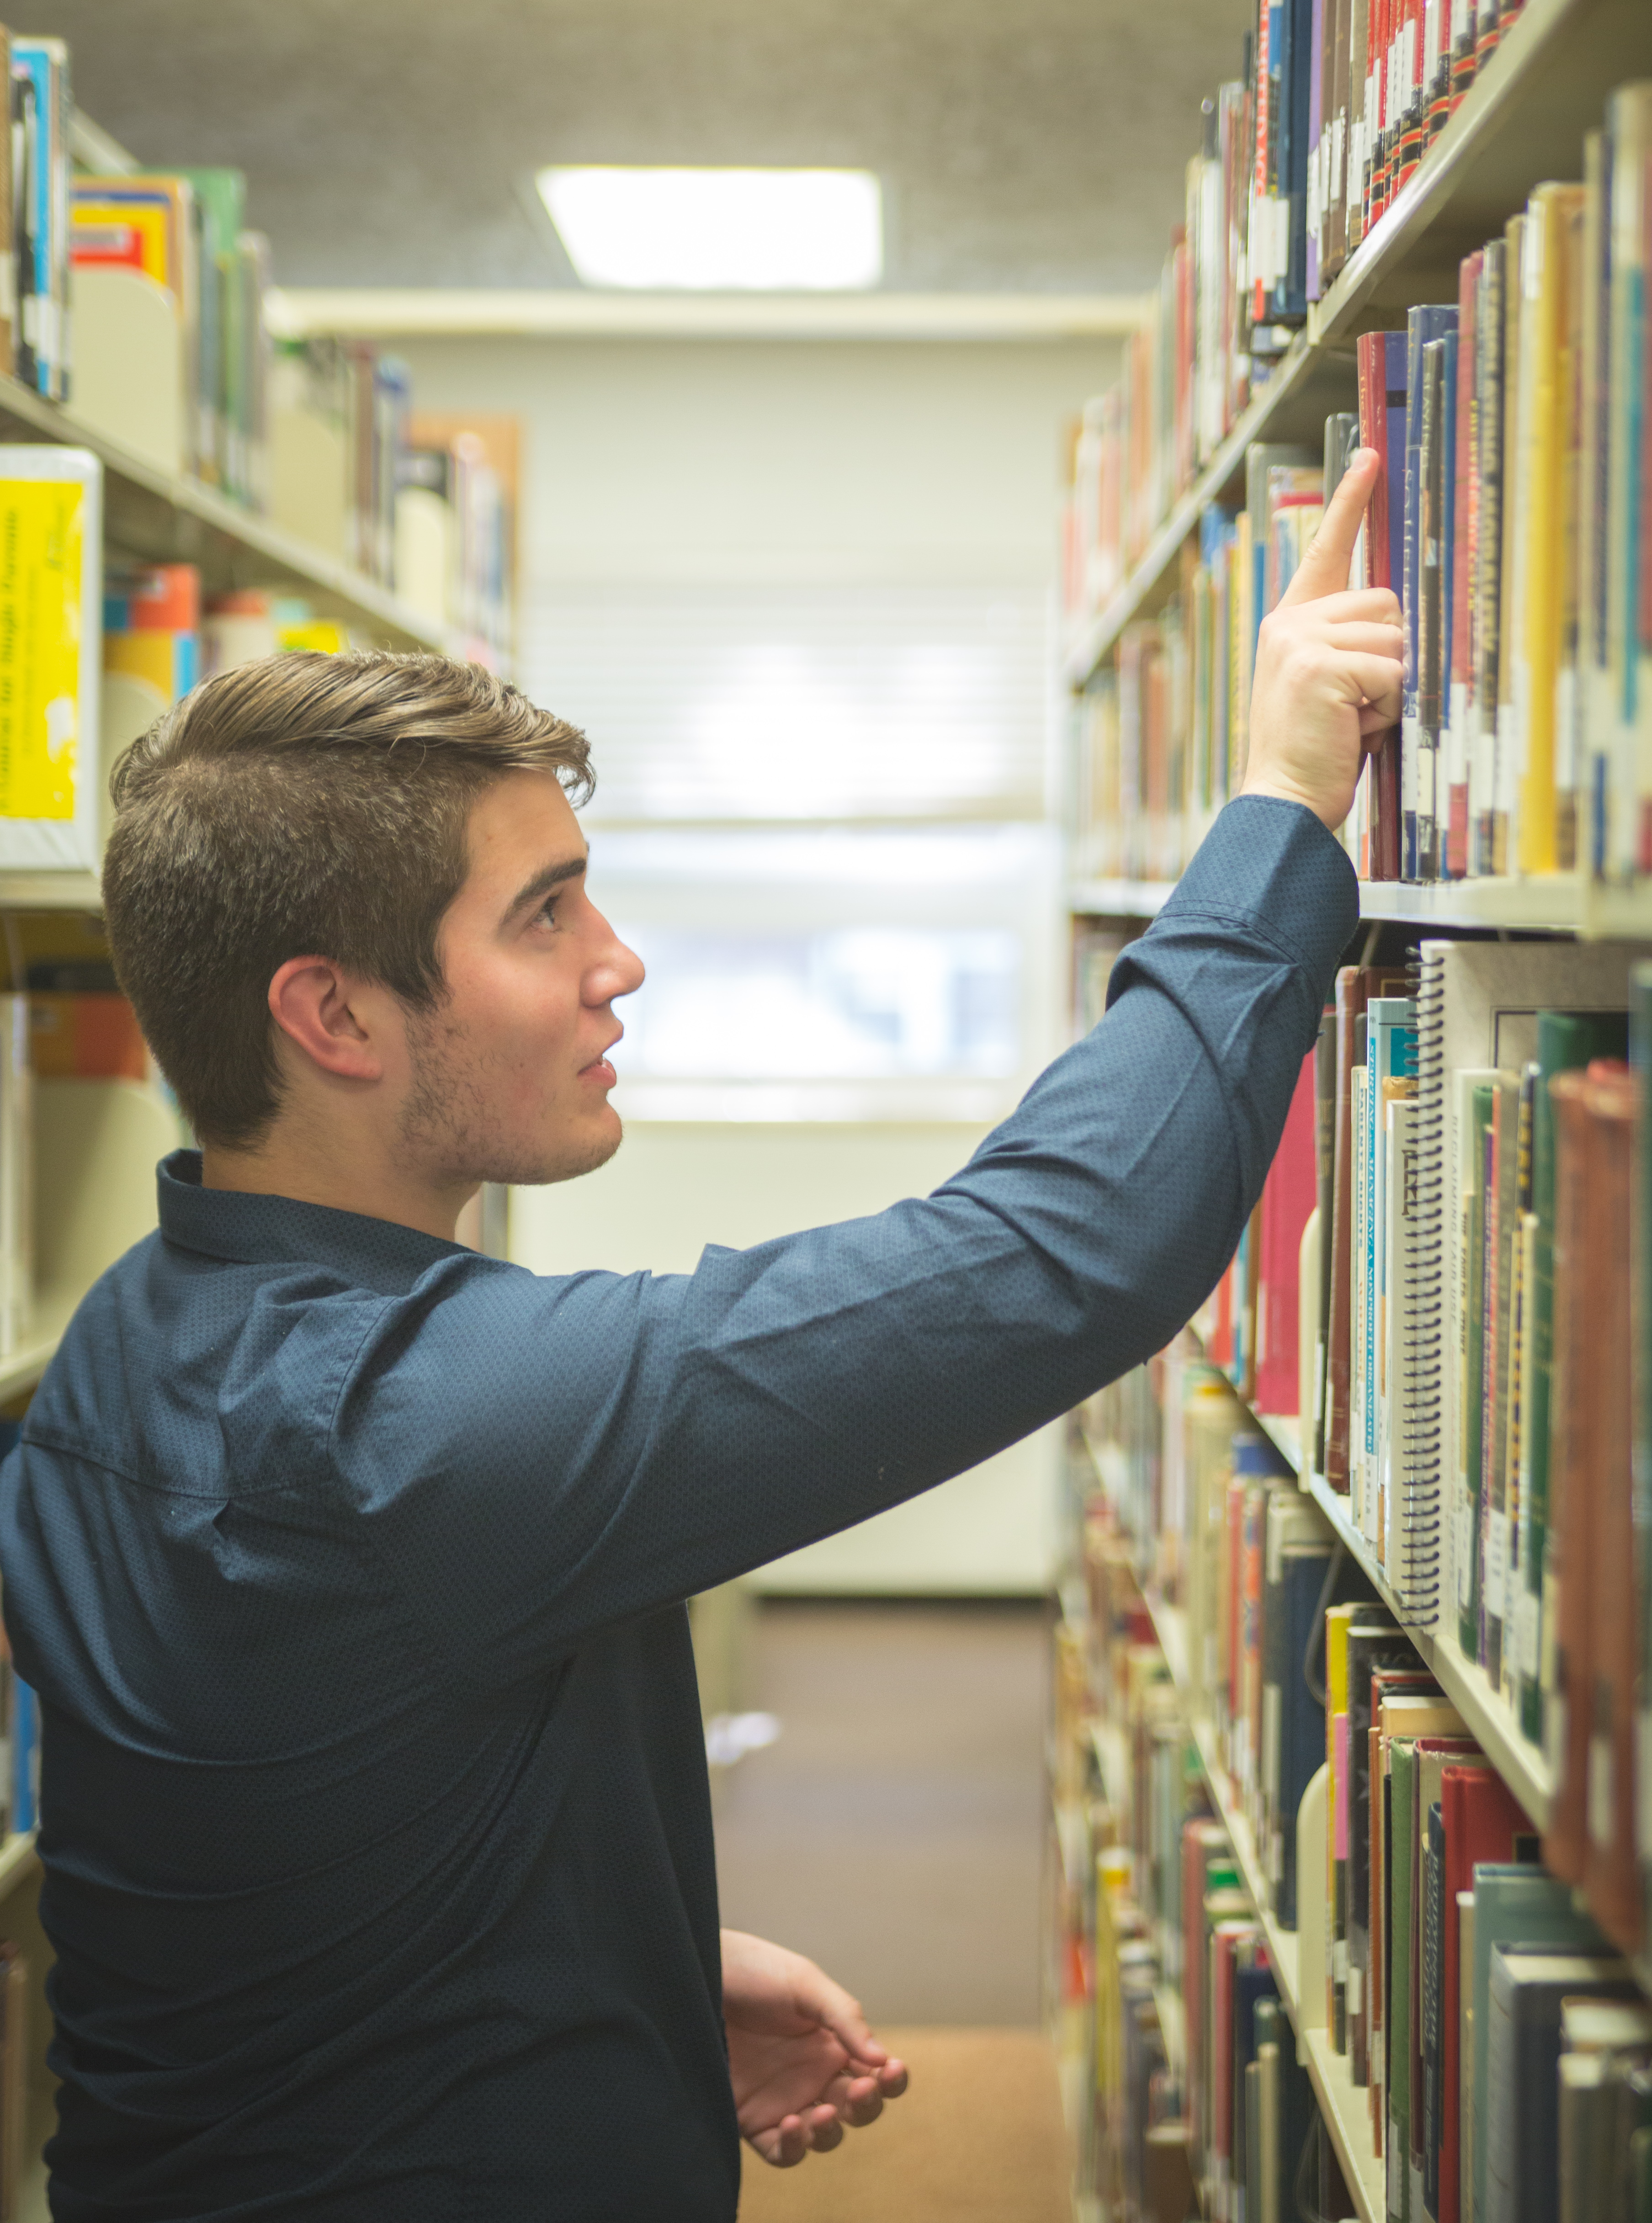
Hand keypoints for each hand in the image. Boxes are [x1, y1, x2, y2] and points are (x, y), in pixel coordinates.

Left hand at [721, 1928, 908, 2166]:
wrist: (696, 1977)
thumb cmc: (753, 1972)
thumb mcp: (804, 1984)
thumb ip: (844, 2018)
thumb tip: (882, 2059)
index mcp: (833, 2042)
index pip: (875, 2071)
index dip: (891, 2079)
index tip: (891, 2069)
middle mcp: (813, 2075)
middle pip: (855, 2108)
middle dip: (866, 2104)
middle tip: (859, 2088)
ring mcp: (784, 2099)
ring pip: (824, 2135)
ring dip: (831, 2131)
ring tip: (822, 2113)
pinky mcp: (752, 2120)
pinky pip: (782, 2150)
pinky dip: (794, 2147)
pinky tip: (791, 2124)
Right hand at [1242, 446, 1403, 829]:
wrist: (1281, 802)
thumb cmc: (1313, 754)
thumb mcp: (1330, 687)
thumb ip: (1350, 644)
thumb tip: (1400, 623)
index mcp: (1289, 624)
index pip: (1325, 550)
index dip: (1349, 501)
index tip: (1370, 456)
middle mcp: (1289, 623)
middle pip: (1386, 603)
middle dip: (1389, 657)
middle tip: (1354, 706)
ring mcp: (1299, 641)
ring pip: (1394, 638)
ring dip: (1389, 688)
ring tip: (1351, 721)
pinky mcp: (1318, 665)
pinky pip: (1390, 672)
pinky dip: (1384, 709)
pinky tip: (1351, 730)